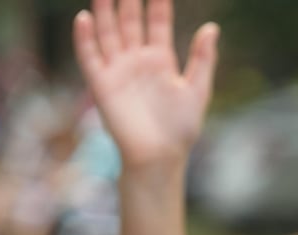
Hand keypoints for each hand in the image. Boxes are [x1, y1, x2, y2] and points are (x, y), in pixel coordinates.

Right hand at [73, 0, 216, 169]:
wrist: (160, 156)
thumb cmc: (181, 128)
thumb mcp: (198, 90)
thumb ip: (202, 58)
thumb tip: (212, 27)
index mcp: (161, 60)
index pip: (157, 23)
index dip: (158, 3)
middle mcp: (137, 60)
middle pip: (129, 21)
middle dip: (128, 0)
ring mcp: (118, 70)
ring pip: (108, 33)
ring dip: (105, 11)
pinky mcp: (101, 84)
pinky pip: (90, 56)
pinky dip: (85, 38)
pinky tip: (85, 18)